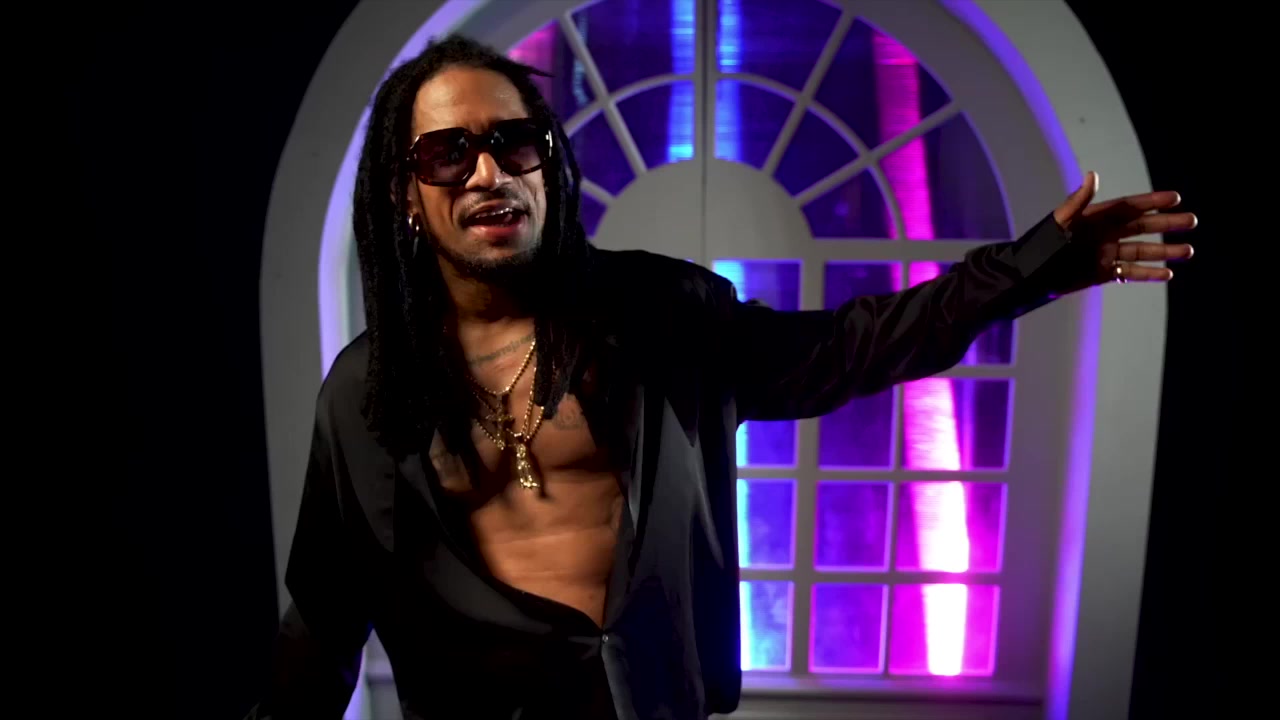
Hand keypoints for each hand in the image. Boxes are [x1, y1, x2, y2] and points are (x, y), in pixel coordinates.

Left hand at [1053, 171, 1195, 289]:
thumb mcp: (1060, 220)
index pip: (1130, 207)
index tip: (1176, 198)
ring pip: (1141, 251)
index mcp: (1096, 217)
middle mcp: (1105, 234)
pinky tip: (1167, 274)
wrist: (1029, 274)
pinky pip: (1130, 272)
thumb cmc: (1040, 243)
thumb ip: (1079, 200)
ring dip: (1164, 251)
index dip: (1152, 202)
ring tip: (1188, 251)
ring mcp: (1105, 253)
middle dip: (1167, 224)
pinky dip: (1148, 273)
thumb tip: (1092, 174)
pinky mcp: (1103, 273)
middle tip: (1192, 221)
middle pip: (1142, 227)